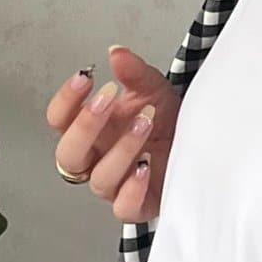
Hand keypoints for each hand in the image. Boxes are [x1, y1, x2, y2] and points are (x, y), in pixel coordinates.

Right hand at [48, 45, 179, 222]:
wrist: (202, 142)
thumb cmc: (168, 120)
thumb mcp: (152, 88)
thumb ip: (133, 72)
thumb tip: (117, 53)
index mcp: (92, 130)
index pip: (59, 120)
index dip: (66, 100)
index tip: (84, 77)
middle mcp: (97, 159)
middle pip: (68, 154)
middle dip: (86, 124)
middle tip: (107, 98)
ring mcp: (116, 184)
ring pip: (99, 179)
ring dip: (121, 149)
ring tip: (144, 122)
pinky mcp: (139, 205)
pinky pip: (124, 208)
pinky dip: (132, 189)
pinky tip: (146, 166)